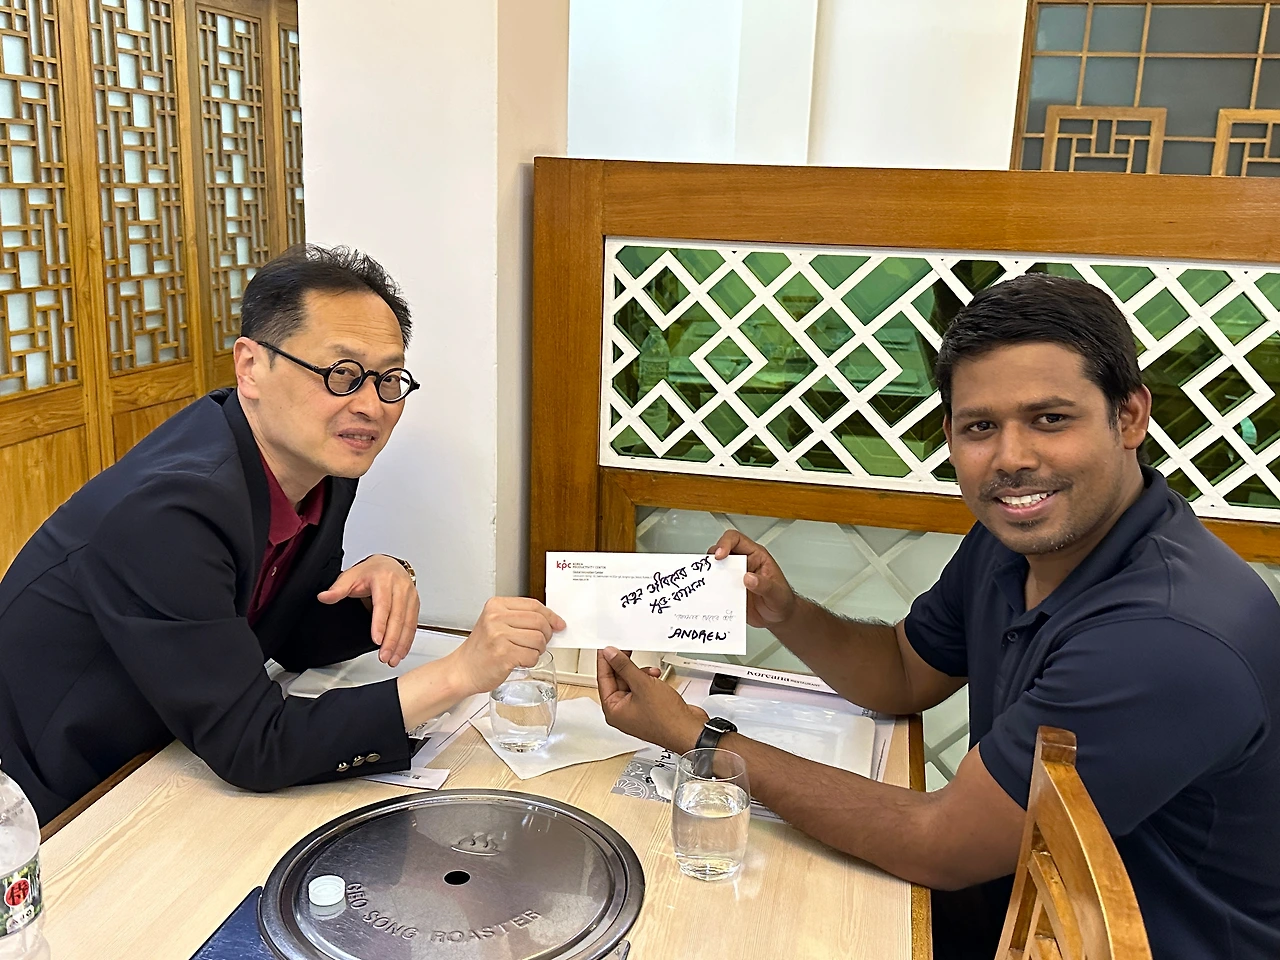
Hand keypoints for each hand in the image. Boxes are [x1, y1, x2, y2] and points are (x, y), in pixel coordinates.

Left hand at [317, 555, 418, 666]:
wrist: (388, 565)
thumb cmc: (370, 572)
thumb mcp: (351, 576)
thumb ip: (338, 589)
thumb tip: (324, 597)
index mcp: (384, 579)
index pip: (383, 604)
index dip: (380, 623)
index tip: (377, 639)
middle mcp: (400, 587)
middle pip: (398, 616)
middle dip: (392, 639)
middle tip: (384, 656)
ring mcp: (410, 596)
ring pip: (408, 622)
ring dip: (401, 643)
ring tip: (392, 659)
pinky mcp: (415, 604)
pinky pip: (413, 624)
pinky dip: (407, 640)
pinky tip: (401, 651)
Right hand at [445, 597, 565, 695]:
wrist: (463, 670)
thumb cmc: (481, 649)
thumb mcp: (495, 623)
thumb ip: (519, 618)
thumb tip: (552, 621)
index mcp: (496, 605)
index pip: (533, 605)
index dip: (550, 616)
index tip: (558, 624)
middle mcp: (496, 618)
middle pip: (539, 622)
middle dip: (546, 635)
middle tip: (540, 642)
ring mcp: (499, 636)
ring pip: (538, 639)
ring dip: (537, 650)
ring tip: (525, 652)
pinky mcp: (503, 654)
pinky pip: (532, 656)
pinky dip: (530, 661)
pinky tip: (519, 661)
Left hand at [597, 647, 706, 752]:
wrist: (689, 730)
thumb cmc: (666, 719)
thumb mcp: (642, 684)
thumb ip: (624, 666)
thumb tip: (610, 655)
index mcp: (613, 710)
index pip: (603, 678)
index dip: (605, 660)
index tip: (607, 647)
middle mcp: (622, 712)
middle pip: (617, 680)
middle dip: (625, 666)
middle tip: (628, 650)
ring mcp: (635, 710)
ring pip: (631, 682)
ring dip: (639, 673)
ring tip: (650, 671)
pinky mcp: (648, 707)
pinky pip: (642, 688)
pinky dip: (647, 680)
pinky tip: (655, 677)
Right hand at [708, 530, 797, 627]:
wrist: (779, 618)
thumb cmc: (782, 600)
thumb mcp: (777, 594)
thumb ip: (765, 585)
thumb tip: (749, 578)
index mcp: (756, 556)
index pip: (737, 540)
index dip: (726, 543)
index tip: (720, 555)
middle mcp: (743, 564)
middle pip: (721, 551)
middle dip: (712, 558)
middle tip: (710, 570)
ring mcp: (735, 576)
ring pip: (716, 568)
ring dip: (710, 574)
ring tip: (709, 582)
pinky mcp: (729, 589)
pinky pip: (715, 586)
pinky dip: (711, 589)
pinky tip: (713, 596)